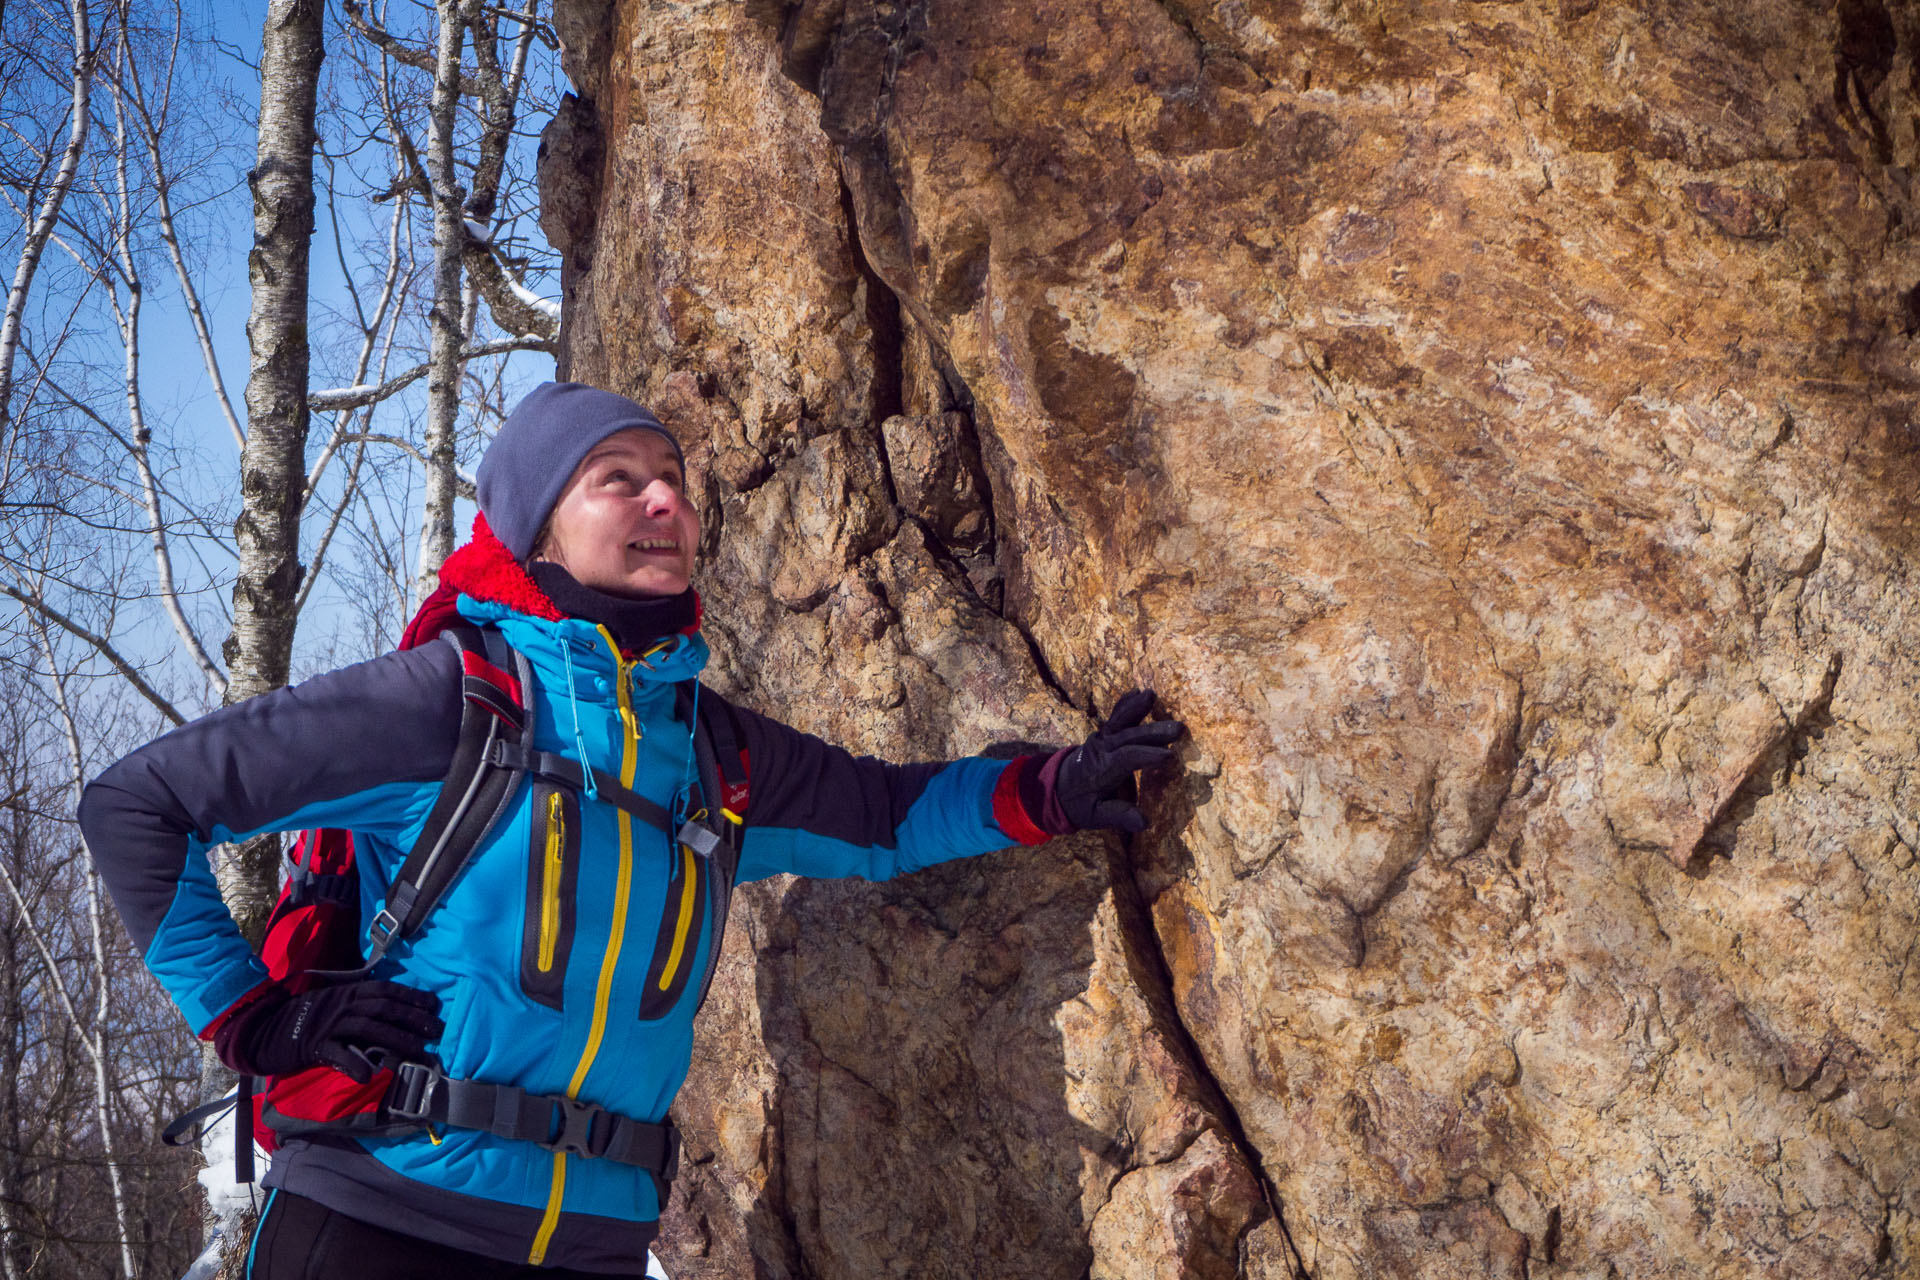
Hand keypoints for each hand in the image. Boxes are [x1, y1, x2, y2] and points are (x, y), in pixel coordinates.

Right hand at [220, 980, 443, 1081]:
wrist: (262, 1028)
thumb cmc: (304, 1017)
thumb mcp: (333, 1003)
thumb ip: (358, 1004)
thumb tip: (391, 1013)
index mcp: (348, 991)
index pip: (386, 989)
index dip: (411, 996)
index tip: (434, 1005)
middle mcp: (341, 1004)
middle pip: (383, 1008)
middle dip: (413, 1019)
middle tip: (437, 1032)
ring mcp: (328, 1024)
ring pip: (368, 1029)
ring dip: (397, 1041)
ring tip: (419, 1053)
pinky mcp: (313, 1045)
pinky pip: (338, 1055)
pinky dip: (354, 1064)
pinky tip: (370, 1075)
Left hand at [1024, 690, 1184, 834]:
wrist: (1057, 789)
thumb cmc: (1081, 805)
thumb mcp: (1096, 817)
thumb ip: (1119, 816)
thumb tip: (1144, 823)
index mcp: (1101, 771)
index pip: (1126, 759)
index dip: (1147, 757)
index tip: (1170, 756)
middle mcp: (1101, 750)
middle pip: (1128, 737)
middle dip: (1153, 732)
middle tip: (1178, 728)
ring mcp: (1101, 739)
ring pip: (1120, 721)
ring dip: (1137, 708)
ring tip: (1152, 695)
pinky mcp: (1103, 733)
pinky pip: (1115, 716)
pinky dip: (1126, 703)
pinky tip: (1139, 691)